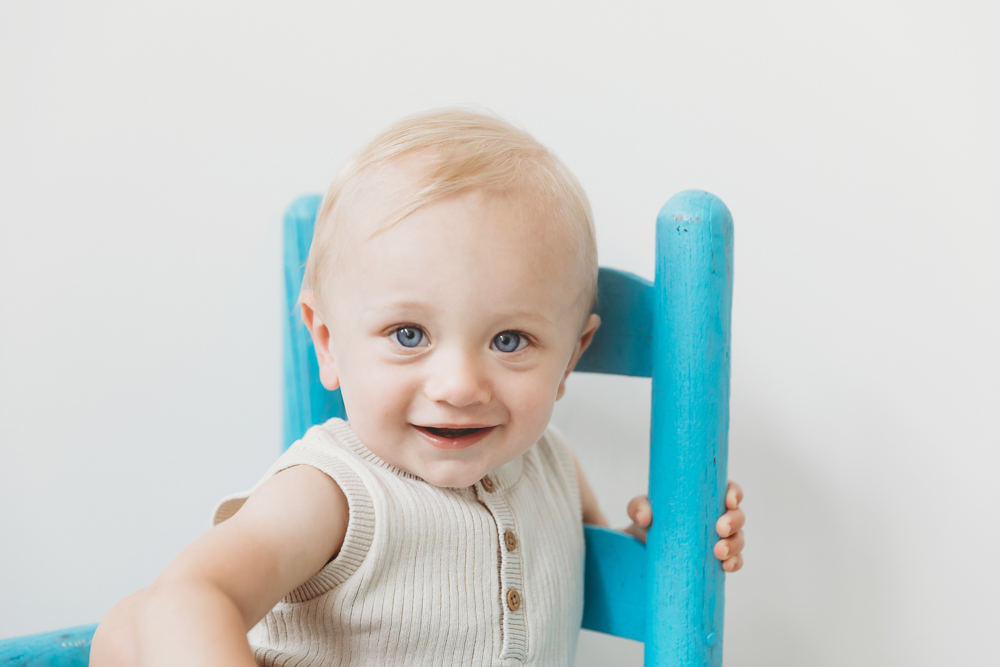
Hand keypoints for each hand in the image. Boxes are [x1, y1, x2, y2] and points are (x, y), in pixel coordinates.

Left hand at [624, 481, 744, 572]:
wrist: (643, 546)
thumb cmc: (650, 518)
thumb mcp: (640, 508)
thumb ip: (639, 507)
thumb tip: (645, 517)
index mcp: (706, 497)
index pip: (728, 490)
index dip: (734, 494)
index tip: (729, 501)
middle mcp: (718, 516)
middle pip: (738, 515)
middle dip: (734, 522)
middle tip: (720, 529)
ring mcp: (721, 538)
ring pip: (738, 539)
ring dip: (734, 545)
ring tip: (719, 552)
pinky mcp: (718, 559)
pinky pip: (735, 560)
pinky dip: (734, 563)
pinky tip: (726, 566)